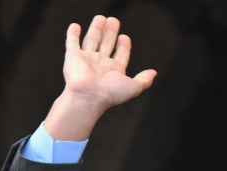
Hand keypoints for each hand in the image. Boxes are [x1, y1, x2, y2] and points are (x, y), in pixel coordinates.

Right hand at [43, 15, 156, 141]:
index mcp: (113, 71)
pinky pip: (72, 42)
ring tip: (101, 17)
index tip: (124, 37)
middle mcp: (100, 65)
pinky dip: (72, 34)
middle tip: (113, 20)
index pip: (120, 54)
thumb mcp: (134, 87)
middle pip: (106, 44)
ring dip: (96, 29)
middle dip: (110, 32)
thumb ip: (144, 80)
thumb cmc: (110, 94)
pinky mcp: (72, 56)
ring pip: (92, 40)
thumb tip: (154, 73)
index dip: (123, 45)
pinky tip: (75, 26)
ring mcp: (86, 59)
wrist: (88, 97)